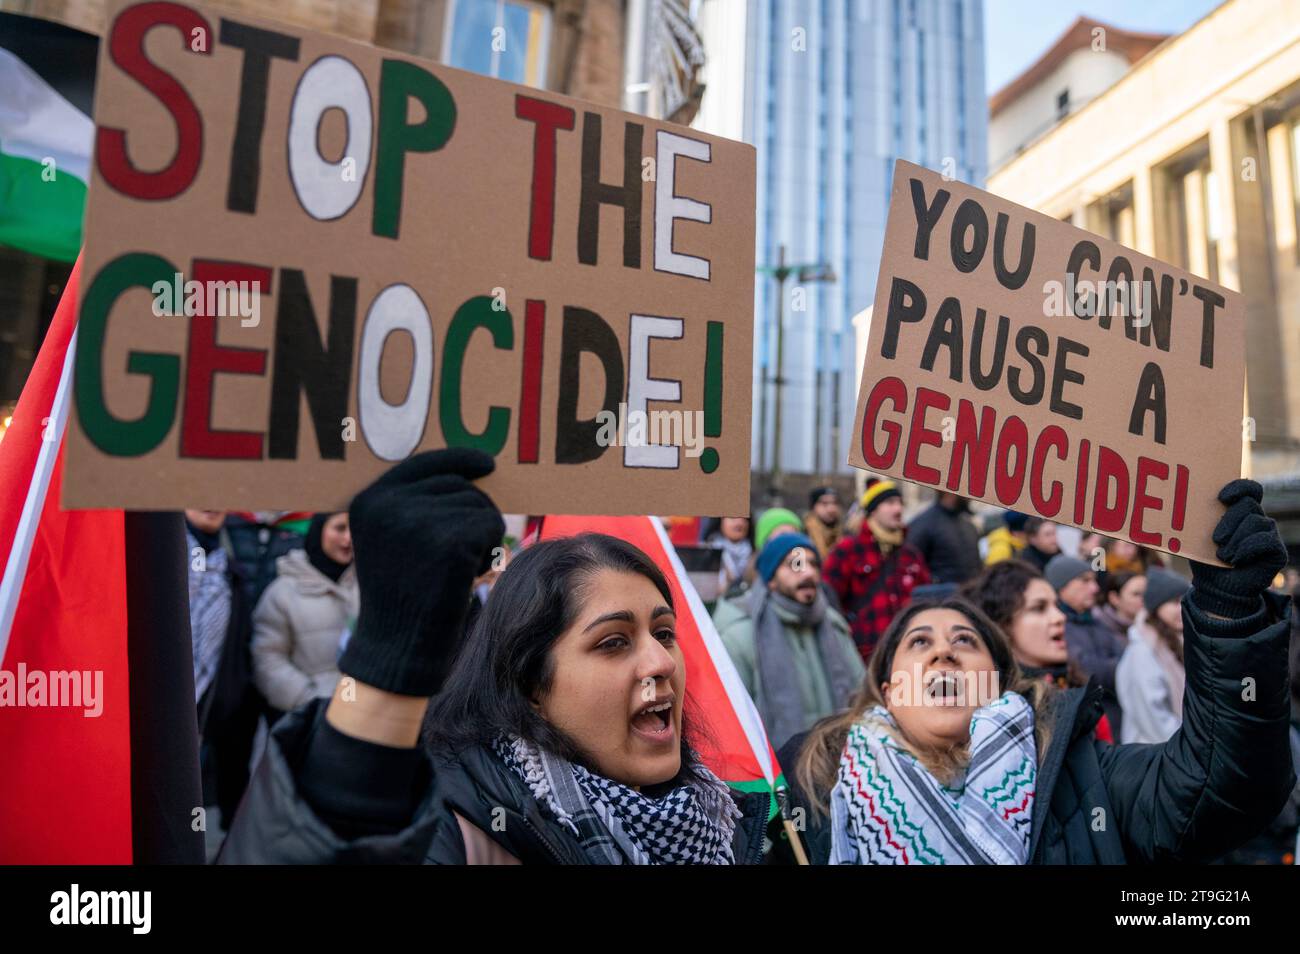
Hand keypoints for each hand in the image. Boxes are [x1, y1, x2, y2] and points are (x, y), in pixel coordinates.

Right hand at [338, 449, 504, 696]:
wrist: (397, 647)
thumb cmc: (401, 597)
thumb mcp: (390, 542)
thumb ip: (413, 506)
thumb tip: (468, 473)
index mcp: (369, 501)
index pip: (423, 463)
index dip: (459, 460)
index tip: (487, 464)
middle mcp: (388, 504)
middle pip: (458, 485)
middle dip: (472, 514)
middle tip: (458, 554)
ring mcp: (418, 520)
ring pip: (478, 506)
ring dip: (479, 536)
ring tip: (452, 569)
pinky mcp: (449, 541)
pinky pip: (490, 527)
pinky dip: (487, 552)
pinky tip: (464, 576)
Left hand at [1189, 479, 1286, 620]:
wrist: (1217, 588)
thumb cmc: (1206, 559)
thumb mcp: (1198, 537)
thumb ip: (1197, 520)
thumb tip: (1176, 502)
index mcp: (1240, 511)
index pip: (1249, 489)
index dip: (1239, 487)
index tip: (1221, 497)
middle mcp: (1257, 519)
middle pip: (1249, 505)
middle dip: (1229, 520)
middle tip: (1216, 539)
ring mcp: (1268, 534)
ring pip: (1256, 522)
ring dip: (1235, 539)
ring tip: (1224, 555)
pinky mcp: (1277, 551)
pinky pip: (1266, 541)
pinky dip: (1247, 548)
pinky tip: (1236, 558)